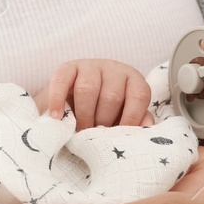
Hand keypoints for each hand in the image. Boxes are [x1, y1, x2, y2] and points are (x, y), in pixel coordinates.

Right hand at [35, 59, 154, 129]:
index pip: (139, 96)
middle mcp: (114, 69)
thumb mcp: (123, 117)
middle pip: (112, 95)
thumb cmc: (104, 113)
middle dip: (102, 121)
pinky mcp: (67, 67)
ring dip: (83, 115)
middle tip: (95, 138)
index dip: (131, 118)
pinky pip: (62, 81)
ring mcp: (90, 66)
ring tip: (79, 132)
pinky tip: (57, 116)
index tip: (118, 137)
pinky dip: (58, 100)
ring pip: (88, 89)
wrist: (72, 103)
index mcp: (133, 80)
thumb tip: (147, 128)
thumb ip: (136, 121)